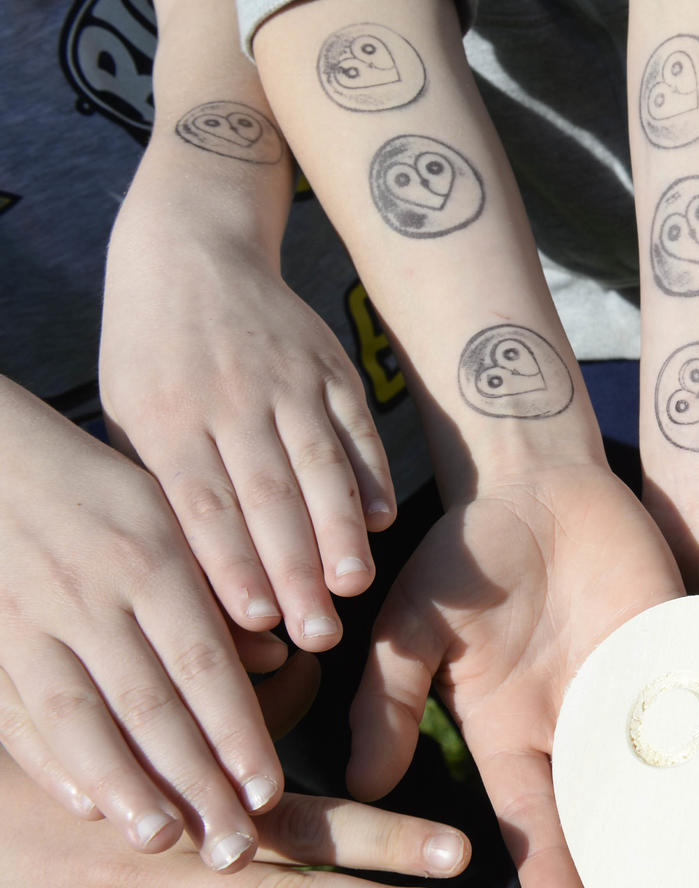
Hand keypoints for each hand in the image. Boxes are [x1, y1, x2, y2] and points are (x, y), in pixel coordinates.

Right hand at [0, 383, 285, 866]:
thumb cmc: (102, 493)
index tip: (269, 794)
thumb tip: (280, 660)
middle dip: (193, 782)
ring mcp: (27, 623)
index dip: (237, 734)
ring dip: (124, 787)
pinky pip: (17, 716)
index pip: (204, 663)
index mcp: (151, 559)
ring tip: (164, 841)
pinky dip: (52, 765)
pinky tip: (87, 808)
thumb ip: (220, 589)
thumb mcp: (172, 517)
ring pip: (80, 720)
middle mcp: (90, 596)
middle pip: (149, 706)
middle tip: (234, 848)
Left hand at [102, 205, 395, 653]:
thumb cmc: (148, 356)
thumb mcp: (127, 416)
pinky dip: (372, 476)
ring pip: (320, 468)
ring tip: (356, 588)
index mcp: (167, 418)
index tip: (258, 624)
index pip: (204, 507)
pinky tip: (383, 523)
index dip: (233, 567)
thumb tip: (195, 585)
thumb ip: (161, 491)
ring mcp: (288, 381)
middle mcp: (231, 400)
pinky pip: (356, 429)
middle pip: (269, 499)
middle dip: (295, 572)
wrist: (191, 251)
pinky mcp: (331, 367)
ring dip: (341, 533)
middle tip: (319, 635)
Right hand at [347, 463, 683, 887]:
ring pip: (661, 777)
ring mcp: (634, 694)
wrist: (539, 483)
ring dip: (678, 826)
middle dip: (619, 872)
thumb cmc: (467, 553)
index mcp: (510, 735)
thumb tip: (361, 784)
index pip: (532, 816)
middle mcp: (577, 729)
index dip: (548, 863)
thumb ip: (391, 697)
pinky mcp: (683, 652)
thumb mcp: (414, 623)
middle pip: (604, 817)